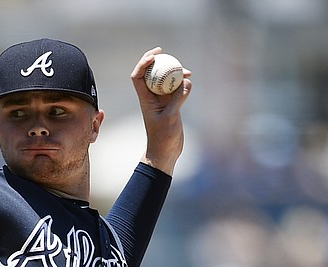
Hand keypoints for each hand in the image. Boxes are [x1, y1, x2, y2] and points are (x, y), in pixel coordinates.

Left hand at [130, 47, 192, 174]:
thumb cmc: (163, 138)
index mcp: (145, 99)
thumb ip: (178, 98)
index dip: (143, 63)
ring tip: (187, 72)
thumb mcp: (171, 116)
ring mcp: (162, 100)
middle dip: (157, 61)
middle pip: (150, 74)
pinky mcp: (171, 104)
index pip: (138, 77)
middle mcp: (151, 97)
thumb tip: (186, 81)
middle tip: (165, 52)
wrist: (165, 151)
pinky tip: (190, 80)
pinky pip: (176, 88)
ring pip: (165, 79)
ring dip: (173, 72)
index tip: (154, 56)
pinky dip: (182, 83)